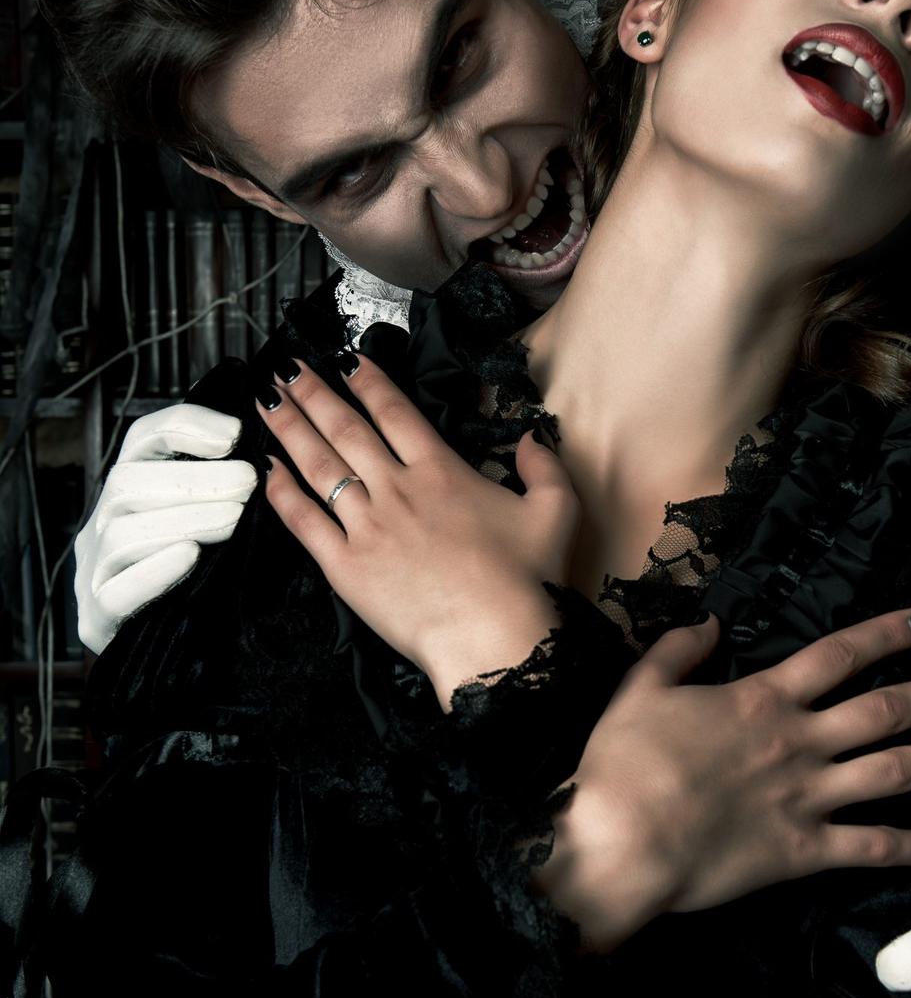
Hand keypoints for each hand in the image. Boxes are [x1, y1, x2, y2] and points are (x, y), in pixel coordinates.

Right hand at [74, 404, 256, 653]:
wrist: (173, 650)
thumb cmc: (201, 578)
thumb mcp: (214, 523)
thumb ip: (226, 489)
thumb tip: (269, 453)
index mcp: (129, 489)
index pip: (144, 439)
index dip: (188, 427)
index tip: (236, 434)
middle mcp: (102, 522)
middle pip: (129, 481)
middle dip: (196, 479)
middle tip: (249, 481)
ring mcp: (93, 570)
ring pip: (122, 532)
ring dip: (184, 519)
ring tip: (233, 518)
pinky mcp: (95, 618)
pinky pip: (116, 592)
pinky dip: (154, 570)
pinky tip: (190, 556)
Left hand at [258, 353, 580, 700]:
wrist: (494, 637)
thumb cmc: (529, 579)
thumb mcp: (556, 512)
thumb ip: (544, 467)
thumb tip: (530, 436)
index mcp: (442, 471)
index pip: (395, 413)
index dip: (368, 382)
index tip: (344, 359)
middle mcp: (397, 489)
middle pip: (346, 429)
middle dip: (313, 393)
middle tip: (286, 367)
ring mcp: (367, 526)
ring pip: (319, 466)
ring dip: (290, 429)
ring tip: (266, 402)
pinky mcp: (346, 567)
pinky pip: (304, 522)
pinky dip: (282, 494)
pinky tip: (267, 470)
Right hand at [535, 606, 910, 953]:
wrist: (620, 842)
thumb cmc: (622, 766)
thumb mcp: (640, 690)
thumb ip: (677, 651)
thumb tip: (710, 621)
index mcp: (762, 699)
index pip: (838, 655)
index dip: (886, 635)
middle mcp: (799, 742)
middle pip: (886, 709)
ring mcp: (808, 797)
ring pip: (896, 771)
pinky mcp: (804, 851)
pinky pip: (873, 846)